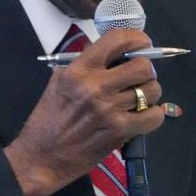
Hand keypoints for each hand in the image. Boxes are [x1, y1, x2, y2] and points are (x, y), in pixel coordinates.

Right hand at [5, 29, 164, 195]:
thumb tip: (112, 52)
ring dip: (149, 93)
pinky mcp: (119, 132)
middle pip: (142, 66)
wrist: (41, 157)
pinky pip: (153, 116)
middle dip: (146, 70)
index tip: (141, 45)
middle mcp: (95, 87)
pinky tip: (142, 116)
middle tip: (138, 78)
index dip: (137, 39)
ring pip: (151, 90)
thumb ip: (84, 64)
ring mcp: (109, 110)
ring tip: (138, 99)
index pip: (117, 40)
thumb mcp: (58, 81)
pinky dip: (153, 115)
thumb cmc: (48, 119)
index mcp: (79, 70)